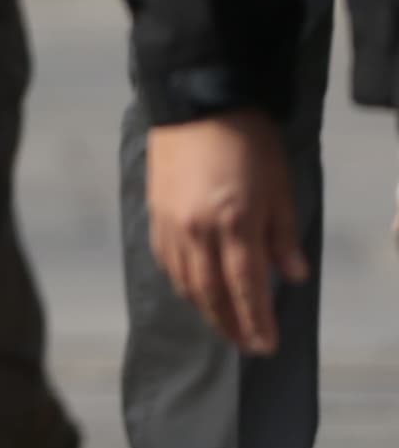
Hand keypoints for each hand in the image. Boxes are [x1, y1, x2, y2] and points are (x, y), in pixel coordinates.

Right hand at [147, 110, 305, 354]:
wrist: (195, 102)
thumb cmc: (248, 143)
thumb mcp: (279, 188)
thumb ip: (283, 236)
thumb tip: (292, 276)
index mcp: (234, 224)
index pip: (246, 288)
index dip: (256, 320)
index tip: (266, 345)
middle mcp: (197, 231)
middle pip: (212, 292)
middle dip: (230, 323)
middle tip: (246, 345)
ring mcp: (171, 223)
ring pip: (185, 281)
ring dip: (204, 309)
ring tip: (222, 324)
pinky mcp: (154, 213)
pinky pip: (165, 260)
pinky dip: (180, 282)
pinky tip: (191, 290)